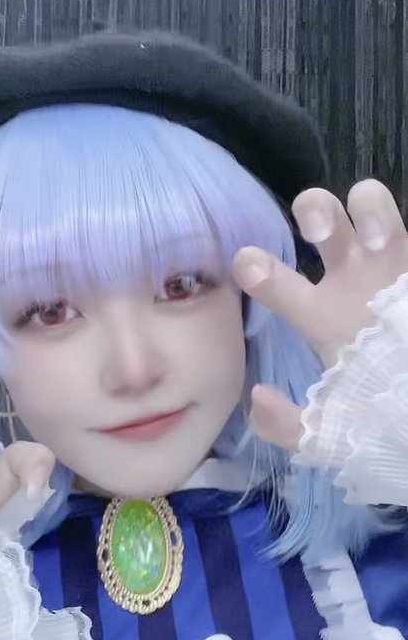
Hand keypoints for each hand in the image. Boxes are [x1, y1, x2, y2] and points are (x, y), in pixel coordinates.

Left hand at [232, 179, 407, 452]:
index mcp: (321, 314)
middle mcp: (352, 279)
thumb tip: (259, 397)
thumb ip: (287, 426)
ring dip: (369, 206)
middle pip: (322, 218)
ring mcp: (392, 265)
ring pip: (371, 203)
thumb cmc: (381, 419)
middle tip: (316, 230)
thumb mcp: (330, 436)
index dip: (259, 268)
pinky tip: (398, 244)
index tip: (248, 262)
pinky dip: (403, 218)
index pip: (279, 283)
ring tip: (377, 240)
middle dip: (316, 209)